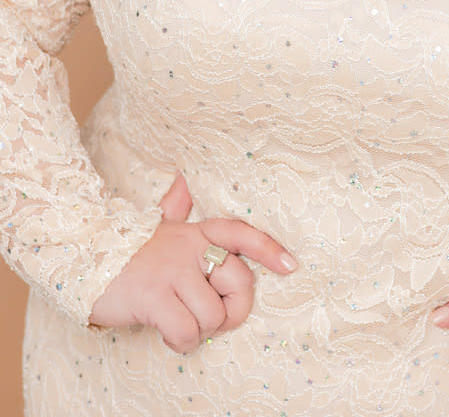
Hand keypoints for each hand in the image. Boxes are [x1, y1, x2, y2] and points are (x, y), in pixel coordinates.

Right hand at [88, 172, 297, 352]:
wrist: (82, 256)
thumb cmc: (127, 252)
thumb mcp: (155, 227)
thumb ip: (174, 208)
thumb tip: (182, 181)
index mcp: (195, 232)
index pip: (241, 233)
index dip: (268, 249)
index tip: (291, 265)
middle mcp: (190, 247)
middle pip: (240, 282)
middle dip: (231, 311)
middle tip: (209, 319)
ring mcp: (173, 271)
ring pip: (214, 315)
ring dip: (199, 331)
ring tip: (178, 322)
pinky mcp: (155, 296)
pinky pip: (187, 331)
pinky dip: (180, 342)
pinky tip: (166, 333)